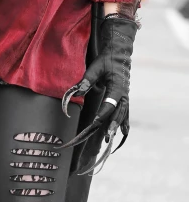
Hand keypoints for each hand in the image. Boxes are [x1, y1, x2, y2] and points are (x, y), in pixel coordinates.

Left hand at [61, 15, 137, 163]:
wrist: (120, 54)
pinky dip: (122, 129)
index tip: (95, 126)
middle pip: (115, 118)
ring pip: (121, 121)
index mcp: (118, 89)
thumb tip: (75, 93)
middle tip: (100, 142)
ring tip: (106, 147)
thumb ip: (86, 81)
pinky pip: (124, 119)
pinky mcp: (124, 102)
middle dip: (106, 131)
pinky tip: (118, 139)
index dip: (102, 117)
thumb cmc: (106, 60)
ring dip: (113, 133)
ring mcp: (125, 101)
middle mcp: (123, 97)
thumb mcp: (95, 68)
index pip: (109, 107)